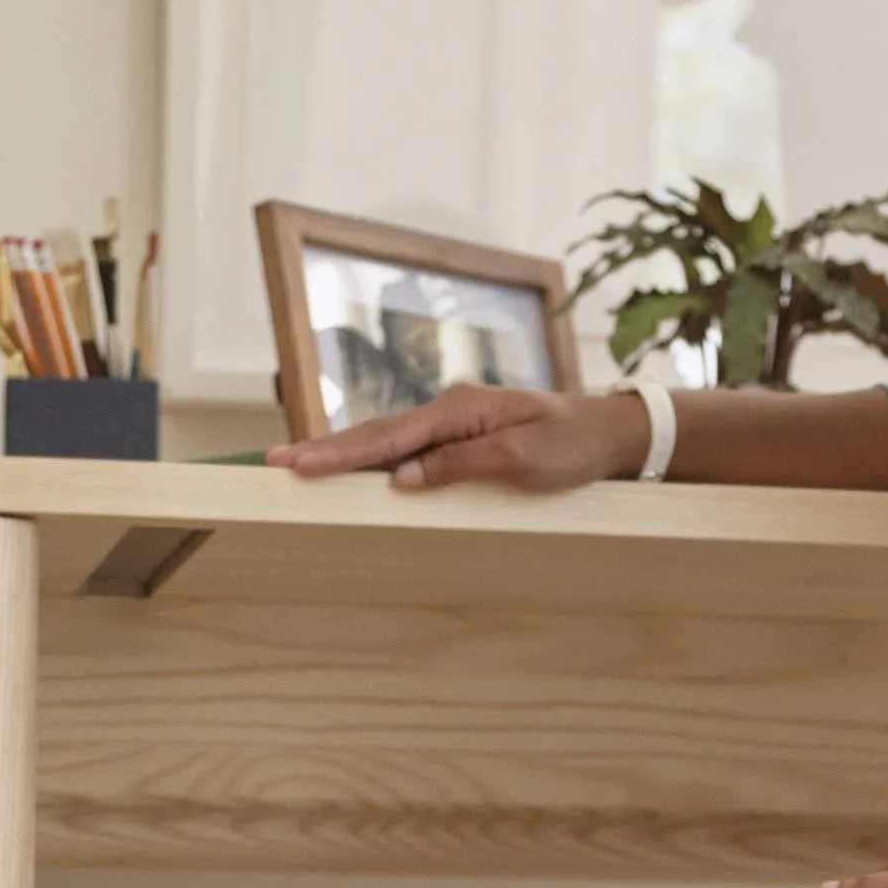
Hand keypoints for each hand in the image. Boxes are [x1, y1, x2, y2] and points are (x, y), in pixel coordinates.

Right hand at [268, 385, 647, 493]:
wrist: (611, 433)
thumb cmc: (573, 446)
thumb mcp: (522, 460)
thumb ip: (460, 465)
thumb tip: (402, 478)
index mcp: (459, 410)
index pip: (388, 438)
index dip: (340, 455)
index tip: (298, 464)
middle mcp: (450, 409)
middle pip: (376, 434)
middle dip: (325, 450)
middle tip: (276, 462)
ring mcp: (455, 421)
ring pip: (388, 439)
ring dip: (343, 453)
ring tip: (299, 463)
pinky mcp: (464, 435)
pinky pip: (408, 447)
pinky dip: (374, 457)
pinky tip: (353, 465)